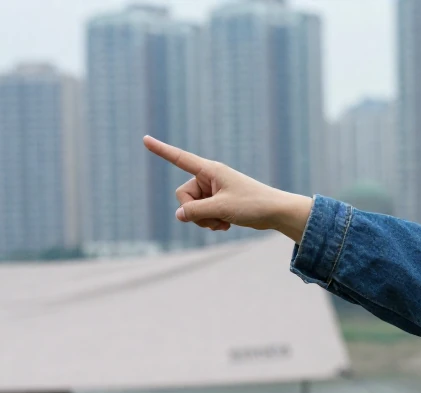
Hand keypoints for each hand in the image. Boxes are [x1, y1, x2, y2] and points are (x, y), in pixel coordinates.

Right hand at [142, 136, 312, 241]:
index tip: (145, 139)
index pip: (180, 158)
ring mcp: (214, 191)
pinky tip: (226, 225)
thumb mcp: (220, 209)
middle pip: (183, 196)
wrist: (276, 212)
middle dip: (194, 212)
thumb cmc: (252, 205)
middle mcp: (210, 177)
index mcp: (210, 170)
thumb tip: (178, 215)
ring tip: (223, 222)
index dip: (162, 150)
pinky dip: (212, 222)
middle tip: (214, 218)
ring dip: (204, 220)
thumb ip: (195, 212)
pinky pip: (203, 214)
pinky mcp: (219, 202)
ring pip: (193, 208)